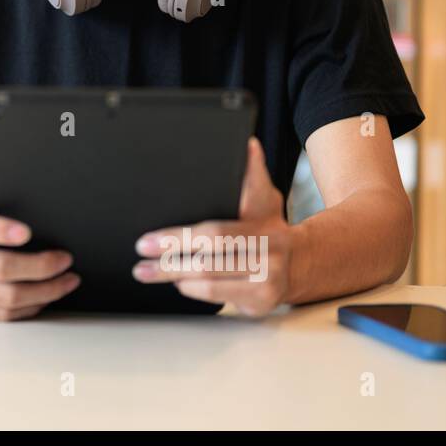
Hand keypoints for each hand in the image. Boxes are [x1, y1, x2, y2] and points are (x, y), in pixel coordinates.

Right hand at [0, 175, 78, 320]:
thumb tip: (22, 174)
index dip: (0, 230)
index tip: (26, 232)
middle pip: (0, 269)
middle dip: (40, 267)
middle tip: (64, 261)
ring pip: (5, 297)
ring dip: (43, 292)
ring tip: (65, 282)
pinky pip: (0, 314)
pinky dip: (28, 308)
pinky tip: (43, 297)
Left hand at [132, 138, 293, 316]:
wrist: (306, 261)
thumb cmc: (271, 226)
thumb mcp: (265, 197)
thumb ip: (252, 172)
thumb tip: (245, 142)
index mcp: (260, 226)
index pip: (212, 234)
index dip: (176, 239)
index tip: (146, 241)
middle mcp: (265, 255)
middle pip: (206, 262)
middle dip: (168, 262)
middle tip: (139, 262)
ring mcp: (265, 282)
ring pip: (210, 284)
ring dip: (175, 278)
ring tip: (150, 272)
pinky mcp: (261, 303)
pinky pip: (219, 299)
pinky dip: (194, 291)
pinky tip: (179, 284)